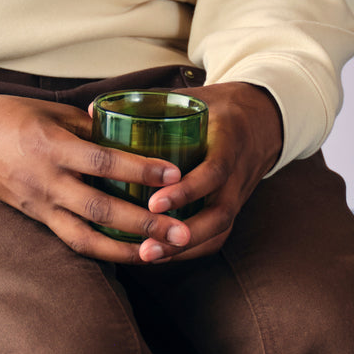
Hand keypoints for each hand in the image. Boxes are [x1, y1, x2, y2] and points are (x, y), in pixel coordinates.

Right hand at [0, 94, 198, 263]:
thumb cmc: (9, 117)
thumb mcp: (50, 111)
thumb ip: (89, 125)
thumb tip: (127, 130)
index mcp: (53, 147)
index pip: (103, 161)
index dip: (140, 170)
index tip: (174, 173)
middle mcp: (48, 181)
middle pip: (102, 209)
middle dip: (144, 224)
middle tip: (182, 232)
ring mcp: (41, 205)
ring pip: (88, 238)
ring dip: (129, 249)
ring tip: (164, 254)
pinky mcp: (37, 219)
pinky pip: (74, 241)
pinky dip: (105, 251)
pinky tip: (132, 255)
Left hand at [131, 82, 283, 263]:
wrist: (262, 118)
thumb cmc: (215, 107)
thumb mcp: (189, 98)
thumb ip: (146, 104)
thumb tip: (90, 110)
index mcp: (228, 140)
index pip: (213, 171)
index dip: (187, 191)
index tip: (154, 203)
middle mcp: (238, 173)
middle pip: (220, 214)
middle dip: (184, 235)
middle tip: (147, 245)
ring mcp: (239, 194)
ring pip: (220, 230)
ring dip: (185, 248)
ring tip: (148, 256)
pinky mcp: (234, 206)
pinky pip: (218, 235)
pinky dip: (191, 249)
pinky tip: (162, 255)